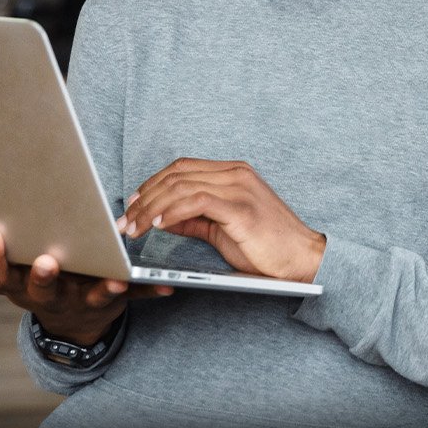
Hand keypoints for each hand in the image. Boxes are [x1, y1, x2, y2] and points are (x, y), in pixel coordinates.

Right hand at [0, 227, 172, 344]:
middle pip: (43, 287)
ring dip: (103, 287)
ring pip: (92, 295)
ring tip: (117, 277)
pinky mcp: (114, 301)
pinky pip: (135, 298)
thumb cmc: (33, 283)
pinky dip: (150, 292)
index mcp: (20, 285)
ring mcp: (82, 300)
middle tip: (47, 260)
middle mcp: (50, 295)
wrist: (73, 323)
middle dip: (44, 275)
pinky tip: (167, 288)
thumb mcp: (2, 278)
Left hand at [117, 159, 326, 282]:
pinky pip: (196, 201)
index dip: (152, 184)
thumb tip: (161, 218)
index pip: (182, 168)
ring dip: (151, 208)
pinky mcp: (240, 207)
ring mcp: (239, 187)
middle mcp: (236, 174)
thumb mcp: (222, 229)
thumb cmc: (267, 247)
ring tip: (133, 228)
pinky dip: (171, 212)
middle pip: (177, 174)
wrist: (303, 259)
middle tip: (124, 221)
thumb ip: (193, 219)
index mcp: (233, 173)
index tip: (132, 205)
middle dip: (144, 198)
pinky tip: (157, 225)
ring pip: (181, 186)